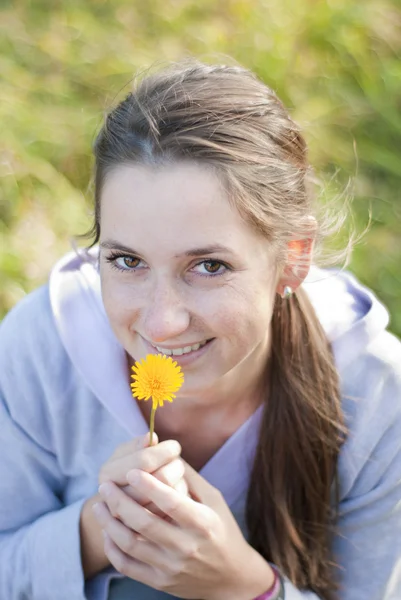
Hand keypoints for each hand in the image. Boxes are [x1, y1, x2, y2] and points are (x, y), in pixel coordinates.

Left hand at [94, 462, 274, 599]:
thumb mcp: (214, 500)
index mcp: (202, 523)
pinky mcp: (160, 582)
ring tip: (98, 505)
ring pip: (131, 545)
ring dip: (110, 523)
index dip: (149, 486)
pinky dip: (113, 549)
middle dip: (120, 501)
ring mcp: (171, 567)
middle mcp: (186, 547)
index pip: (171, 502)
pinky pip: (128, 566)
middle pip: (144, 523)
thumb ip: (190, 478)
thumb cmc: (222, 530)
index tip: (131, 471)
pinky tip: (107, 532)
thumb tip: (167, 453)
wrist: (232, 577)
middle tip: (105, 485)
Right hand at [99, 433, 187, 514]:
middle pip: (162, 477)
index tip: (174, 447)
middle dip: (175, 467)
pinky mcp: (143, 537)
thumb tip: (151, 438)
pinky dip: (177, 502)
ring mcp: (128, 521)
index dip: (164, 451)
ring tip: (174, 478)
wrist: (120, 510)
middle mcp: (113, 499)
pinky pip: (172, 516)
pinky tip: (173, 497)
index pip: (145, 460)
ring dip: (177, 483)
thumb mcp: (126, 454)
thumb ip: (138, 445)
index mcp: (108, 474)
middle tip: (176, 463)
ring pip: (170, 498)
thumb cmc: (127, 470)